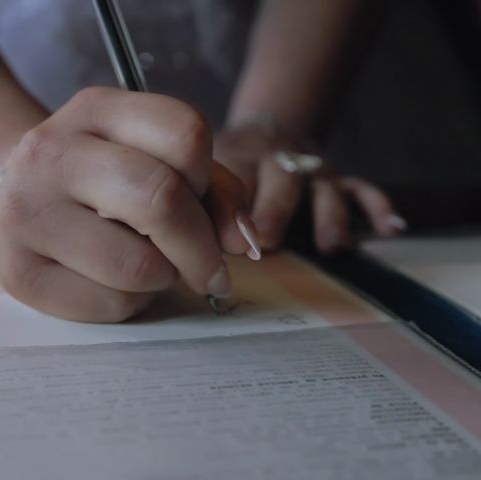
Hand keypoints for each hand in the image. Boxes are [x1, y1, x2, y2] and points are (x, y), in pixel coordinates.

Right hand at [0, 87, 256, 322]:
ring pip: (138, 266)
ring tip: (143, 263)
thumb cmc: (101, 178)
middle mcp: (50, 153)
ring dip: (162, 276)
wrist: (11, 195)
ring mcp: (25, 215)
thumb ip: (213, 190)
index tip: (204, 207)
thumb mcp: (153, 158)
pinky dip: (130, 302)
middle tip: (210, 271)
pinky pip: (110, 305)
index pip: (187, 135)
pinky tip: (109, 280)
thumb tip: (245, 243)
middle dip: (201, 249)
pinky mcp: (18, 276)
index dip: (210, 182)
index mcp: (95, 110)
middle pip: (161, 200)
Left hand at [215, 122, 405, 253]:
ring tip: (331, 246)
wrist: (264, 132)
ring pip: (324, 188)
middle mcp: (278, 160)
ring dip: (328, 216)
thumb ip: (202, 206)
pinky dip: (378, 207)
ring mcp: (312, 170)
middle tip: (266, 240)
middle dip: (275, 211)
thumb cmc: (230, 168)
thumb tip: (185, 255)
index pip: (235, 178)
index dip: (231, 207)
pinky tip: (392, 228)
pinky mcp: (339, 179)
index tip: (227, 240)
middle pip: (281, 181)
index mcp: (240, 158)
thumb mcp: (209, 173)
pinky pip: (363, 189)